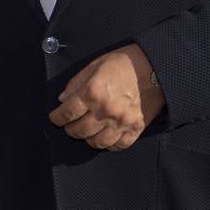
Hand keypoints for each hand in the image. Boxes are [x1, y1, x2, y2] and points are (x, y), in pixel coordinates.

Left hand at [49, 43, 164, 150]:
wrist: (154, 67)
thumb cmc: (122, 64)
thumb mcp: (93, 66)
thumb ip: (76, 84)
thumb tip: (63, 100)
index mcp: (93, 92)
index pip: (67, 113)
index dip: (57, 118)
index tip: (55, 118)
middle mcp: (106, 110)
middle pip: (80, 130)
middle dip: (70, 129)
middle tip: (69, 125)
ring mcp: (122, 122)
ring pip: (97, 142)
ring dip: (88, 139)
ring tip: (86, 131)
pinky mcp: (137, 129)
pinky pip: (119, 146)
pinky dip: (109, 144)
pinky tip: (104, 137)